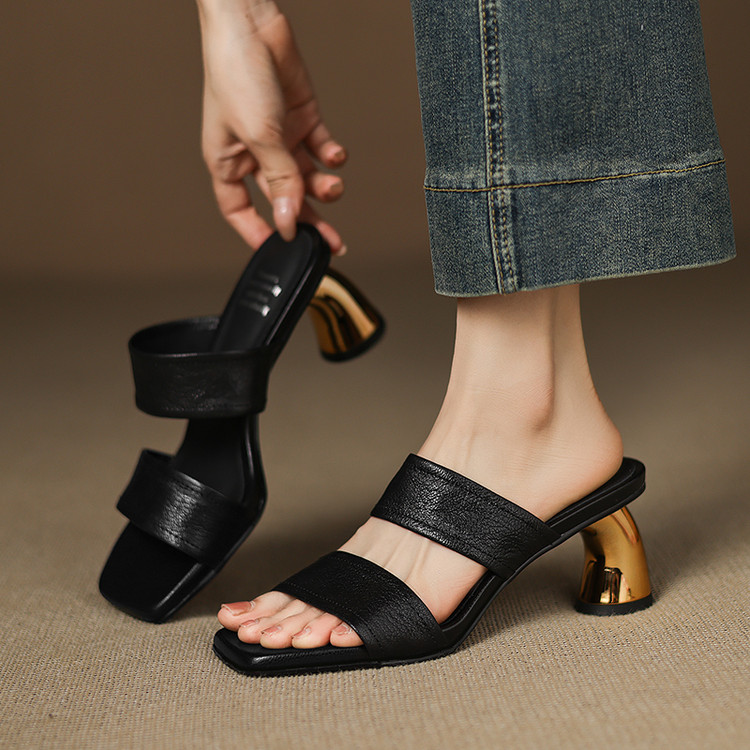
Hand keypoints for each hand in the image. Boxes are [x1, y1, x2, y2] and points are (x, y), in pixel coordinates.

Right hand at [197, 0, 346, 251]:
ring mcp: (279, 137)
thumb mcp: (259, 136)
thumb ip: (279, 181)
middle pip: (283, 199)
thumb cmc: (236, 74)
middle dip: (308, 220)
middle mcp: (254, 154)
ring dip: (322, 186)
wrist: (251, 22)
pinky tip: (334, 156)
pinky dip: (331, 155)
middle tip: (331, 240)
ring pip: (305, 176)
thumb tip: (290, 222)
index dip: (260, 233)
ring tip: (333, 186)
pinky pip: (320, 148)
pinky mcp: (301, 118)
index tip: (282, 250)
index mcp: (228, 162)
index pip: (240, 211)